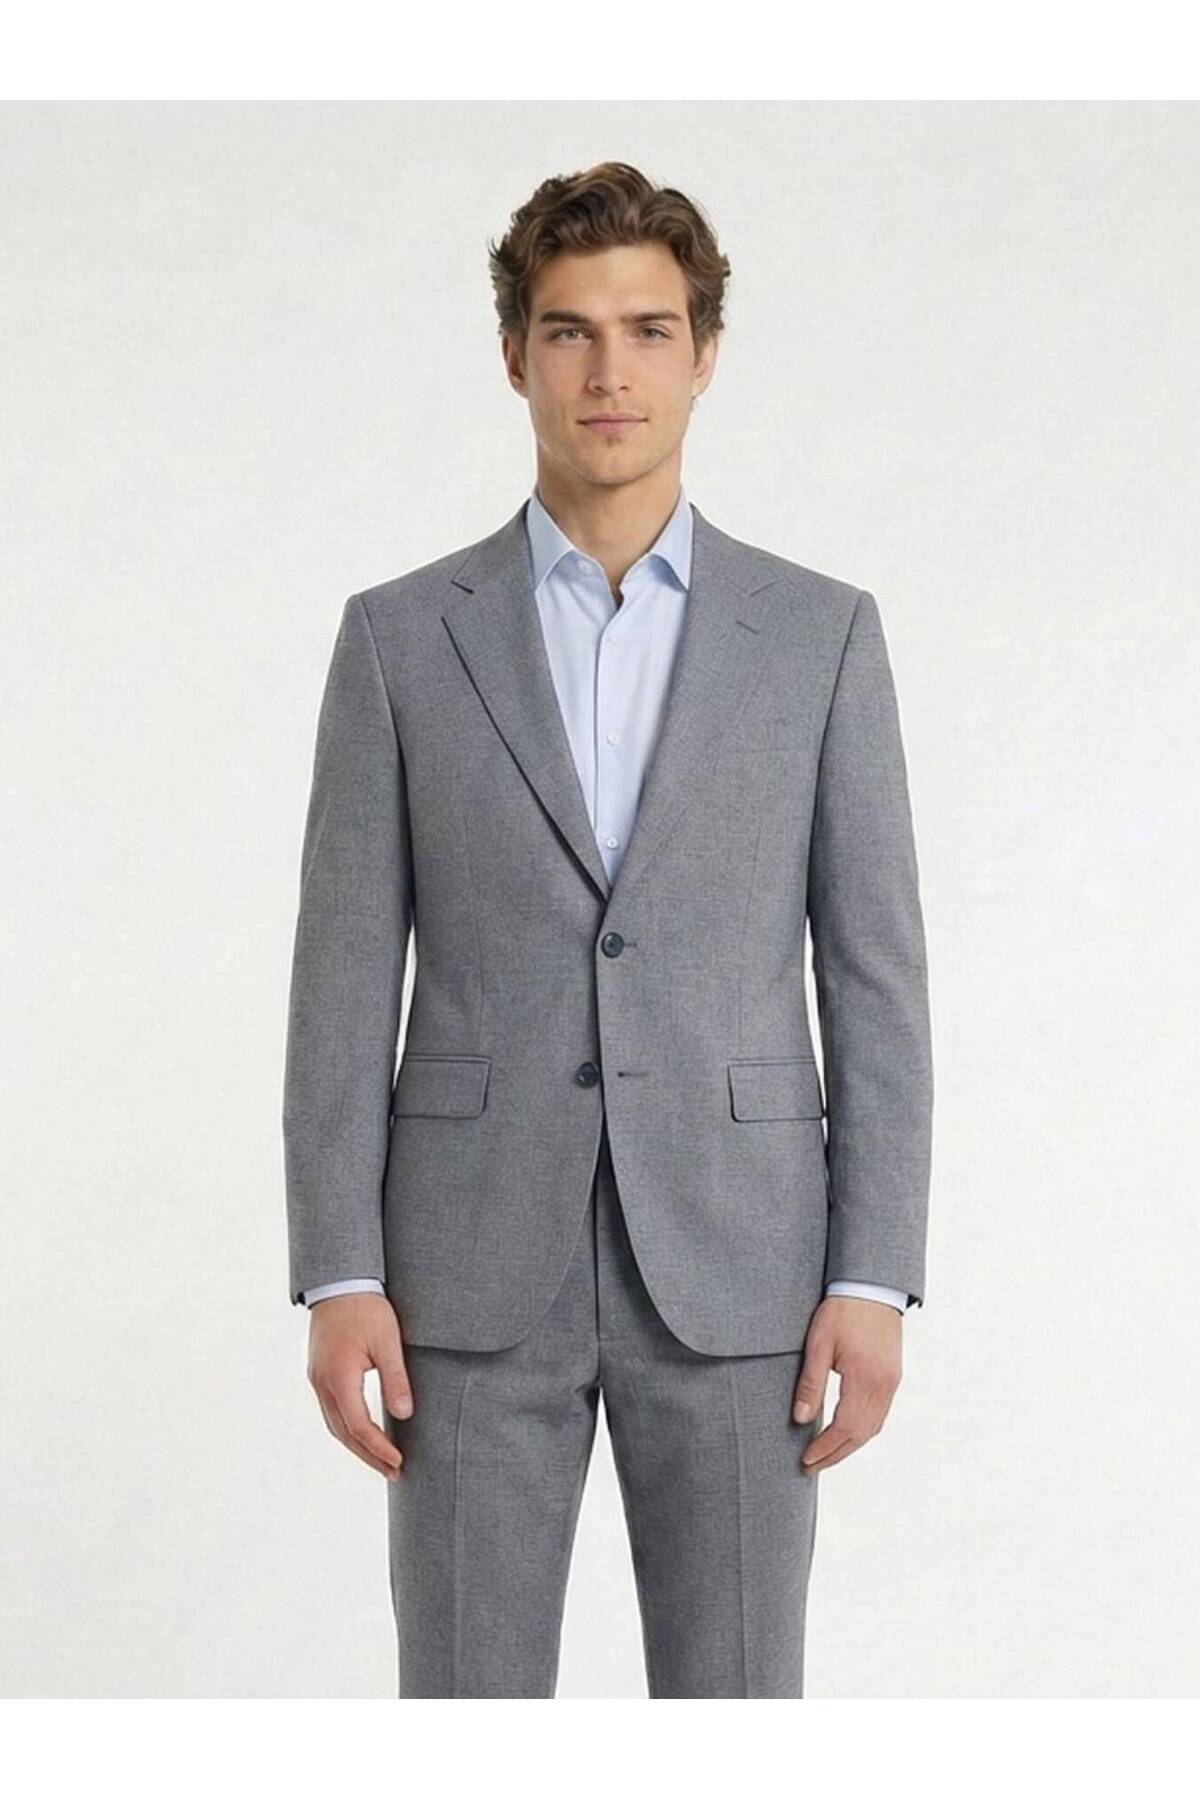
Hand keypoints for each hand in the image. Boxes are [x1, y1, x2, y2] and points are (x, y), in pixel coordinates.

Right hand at [307, 1293, 412, 1480]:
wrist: (338, 1283)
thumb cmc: (366, 1308)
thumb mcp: (387, 1341)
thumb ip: (395, 1378)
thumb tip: (404, 1415)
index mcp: (339, 1377)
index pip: (359, 1426)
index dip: (379, 1448)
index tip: (399, 1462)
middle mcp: (322, 1383)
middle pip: (343, 1433)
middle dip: (369, 1456)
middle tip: (394, 1472)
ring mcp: (317, 1379)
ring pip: (334, 1425)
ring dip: (357, 1446)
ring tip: (382, 1461)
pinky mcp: (319, 1373)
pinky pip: (331, 1411)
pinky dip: (348, 1429)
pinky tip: (364, 1433)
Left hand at [792, 1295, 901, 1473]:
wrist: (871, 1286)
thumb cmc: (842, 1311)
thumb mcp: (819, 1344)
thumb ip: (811, 1383)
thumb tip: (801, 1420)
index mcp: (865, 1378)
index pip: (845, 1427)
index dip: (826, 1448)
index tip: (807, 1460)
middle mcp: (884, 1385)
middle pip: (862, 1434)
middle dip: (837, 1454)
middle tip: (812, 1466)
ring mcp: (892, 1382)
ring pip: (873, 1426)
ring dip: (850, 1445)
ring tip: (826, 1455)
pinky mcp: (893, 1376)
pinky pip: (880, 1413)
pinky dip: (862, 1429)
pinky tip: (846, 1431)